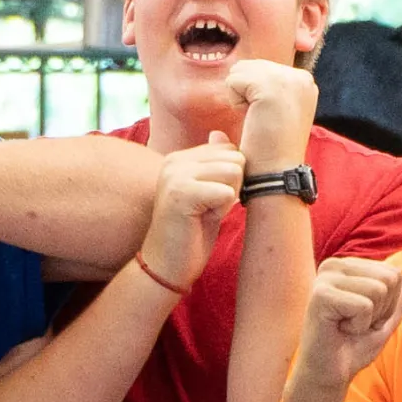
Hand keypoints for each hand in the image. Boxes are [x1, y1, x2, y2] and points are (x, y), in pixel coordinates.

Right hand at [136, 136, 244, 294]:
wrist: (166, 266)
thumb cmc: (190, 233)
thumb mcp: (206, 192)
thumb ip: (213, 163)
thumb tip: (221, 134)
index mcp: (179, 158)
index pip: (229, 150)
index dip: (230, 178)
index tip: (210, 200)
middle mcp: (174, 161)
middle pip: (235, 158)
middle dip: (232, 187)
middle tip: (208, 209)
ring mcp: (175, 175)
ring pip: (234, 172)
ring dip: (227, 199)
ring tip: (205, 213)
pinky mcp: (181, 193)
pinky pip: (227, 192)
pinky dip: (222, 210)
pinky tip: (202, 221)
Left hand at [222, 59, 317, 174]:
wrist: (276, 172)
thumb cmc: (271, 147)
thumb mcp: (277, 109)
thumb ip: (268, 86)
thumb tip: (239, 68)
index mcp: (305, 81)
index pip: (261, 68)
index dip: (254, 93)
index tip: (270, 117)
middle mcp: (301, 76)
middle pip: (250, 66)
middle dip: (246, 92)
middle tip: (262, 120)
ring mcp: (288, 79)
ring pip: (240, 71)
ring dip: (240, 96)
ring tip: (258, 119)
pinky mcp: (270, 86)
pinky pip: (233, 80)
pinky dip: (234, 101)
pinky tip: (252, 119)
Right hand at [295, 257, 401, 391]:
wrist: (329, 374)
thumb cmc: (353, 346)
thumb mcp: (386, 318)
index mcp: (347, 266)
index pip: (394, 274)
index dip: (388, 305)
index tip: (363, 319)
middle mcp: (334, 265)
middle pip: (390, 279)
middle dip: (381, 310)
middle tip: (355, 325)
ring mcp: (325, 278)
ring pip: (379, 291)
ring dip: (369, 320)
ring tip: (347, 328)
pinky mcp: (321, 294)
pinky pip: (364, 306)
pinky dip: (358, 326)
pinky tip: (339, 330)